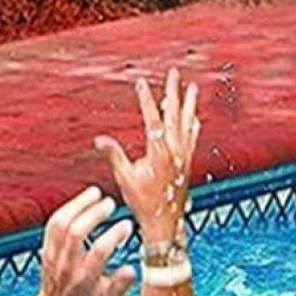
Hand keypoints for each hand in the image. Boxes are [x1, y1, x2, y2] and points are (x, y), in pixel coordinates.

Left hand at [40, 186, 134, 295]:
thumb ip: (121, 284)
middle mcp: (67, 265)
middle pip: (76, 233)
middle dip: (94, 214)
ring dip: (78, 204)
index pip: (99, 252)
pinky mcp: (47, 248)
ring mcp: (54, 255)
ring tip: (96, 192)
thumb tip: (133, 268)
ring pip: (61, 224)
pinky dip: (67, 209)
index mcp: (85, 278)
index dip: (114, 235)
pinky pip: (53, 224)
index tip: (126, 225)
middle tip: (110, 203)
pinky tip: (81, 200)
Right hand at [94, 68, 199, 242]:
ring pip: (188, 123)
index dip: (146, 99)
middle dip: (174, 92)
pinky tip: (195, 117)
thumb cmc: (143, 202)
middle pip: (175, 115)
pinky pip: (193, 137)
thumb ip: (114, 155)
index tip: (142, 83)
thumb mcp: (124, 178)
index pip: (153, 119)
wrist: (165, 222)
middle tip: (174, 74)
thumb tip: (100, 139)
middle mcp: (176, 151)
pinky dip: (194, 124)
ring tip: (191, 88)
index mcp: (160, 152)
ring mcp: (184, 156)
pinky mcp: (188, 162)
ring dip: (188, 104)